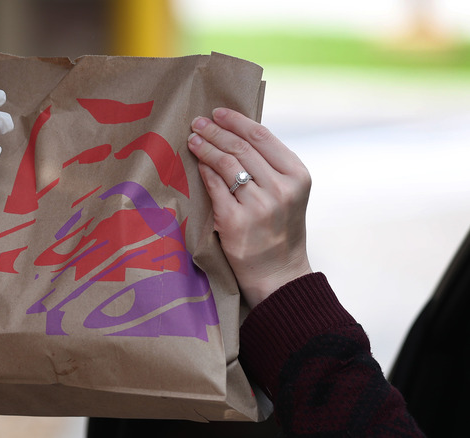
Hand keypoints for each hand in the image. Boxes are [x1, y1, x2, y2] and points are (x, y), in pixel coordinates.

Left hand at [187, 108, 312, 306]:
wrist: (278, 274)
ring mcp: (259, 206)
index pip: (262, 137)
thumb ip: (271, 167)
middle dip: (215, 131)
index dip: (237, 120)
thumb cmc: (279, 229)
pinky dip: (204, 172)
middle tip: (197, 122)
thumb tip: (237, 133)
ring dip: (205, 147)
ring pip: (226, 164)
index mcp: (297, 175)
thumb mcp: (289, 193)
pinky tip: (197, 163)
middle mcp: (281, 188)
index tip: (218, 112)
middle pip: (240, 148)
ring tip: (192, 139)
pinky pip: (215, 188)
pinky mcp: (236, 222)